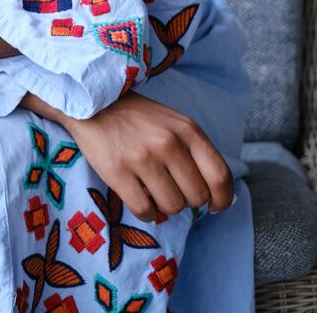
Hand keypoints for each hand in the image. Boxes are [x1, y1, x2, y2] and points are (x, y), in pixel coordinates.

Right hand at [63, 91, 236, 220]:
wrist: (94, 103)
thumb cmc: (138, 118)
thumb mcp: (174, 123)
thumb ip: (196, 152)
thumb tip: (217, 193)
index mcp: (187, 130)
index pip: (219, 175)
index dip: (223, 198)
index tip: (216, 206)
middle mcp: (168, 143)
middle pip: (197, 196)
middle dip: (188, 200)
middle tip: (173, 191)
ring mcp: (143, 158)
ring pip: (173, 206)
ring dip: (165, 206)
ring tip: (153, 192)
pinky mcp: (118, 172)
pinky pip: (145, 211)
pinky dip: (147, 213)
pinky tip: (141, 199)